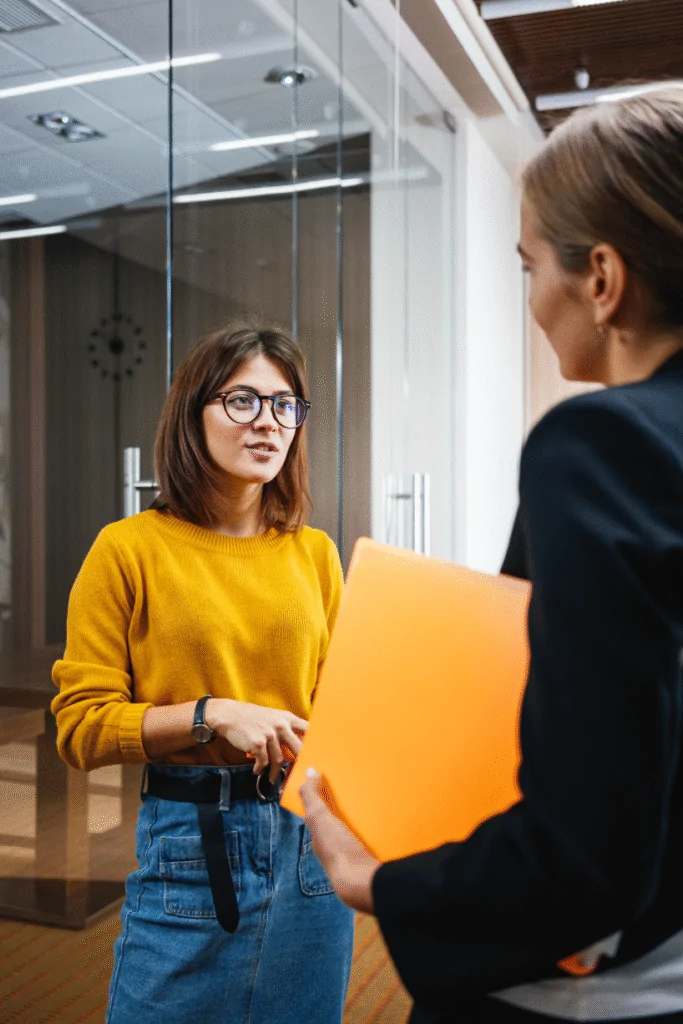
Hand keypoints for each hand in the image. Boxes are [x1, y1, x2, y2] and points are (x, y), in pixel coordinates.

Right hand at [205, 699, 307, 782]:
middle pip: (299, 749)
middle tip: (298, 776)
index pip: (309, 730)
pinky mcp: (258, 743)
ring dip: (274, 772)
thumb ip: (286, 729)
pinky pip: (263, 762)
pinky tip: (257, 770)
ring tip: (271, 777)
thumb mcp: (273, 717)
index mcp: (287, 718)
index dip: (315, 743)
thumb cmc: (252, 718)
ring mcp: (270, 734)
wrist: (229, 715)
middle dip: (300, 765)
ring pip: (279, 760)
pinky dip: (260, 769)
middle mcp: (281, 725)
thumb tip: (298, 747)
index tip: (316, 756)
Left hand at [300, 769, 379, 913]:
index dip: (324, 798)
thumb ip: (311, 797)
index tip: (335, 780)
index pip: (320, 814)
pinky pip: (376, 839)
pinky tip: (391, 817)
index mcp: (321, 838)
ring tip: (380, 797)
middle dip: (349, 806)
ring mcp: (354, 853)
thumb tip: (309, 772)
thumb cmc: (337, 851)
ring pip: (359, 830)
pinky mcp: (371, 857)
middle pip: (341, 821)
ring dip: (368, 817)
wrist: (362, 881)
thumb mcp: (319, 819)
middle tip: (362, 785)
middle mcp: (336, 846)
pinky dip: (381, 828)